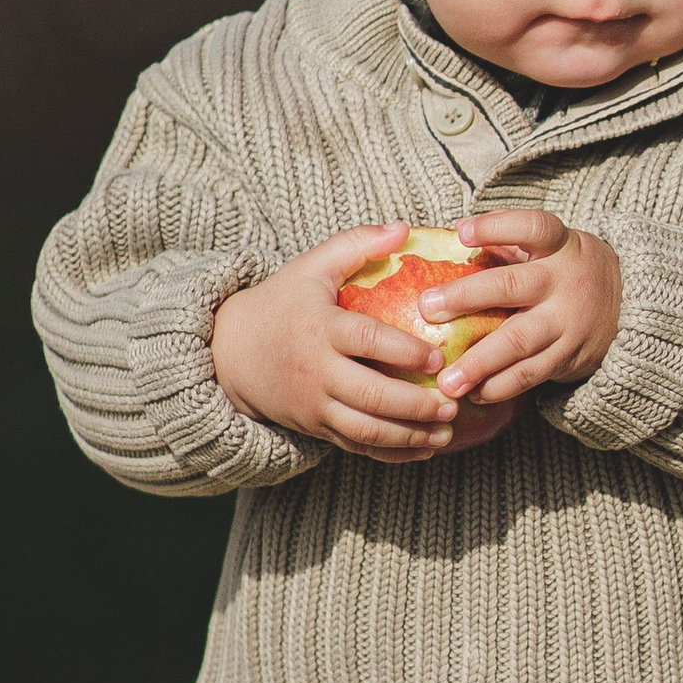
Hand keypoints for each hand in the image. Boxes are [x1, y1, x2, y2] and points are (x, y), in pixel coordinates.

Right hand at [210, 225, 518, 461]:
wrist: (231, 354)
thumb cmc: (283, 304)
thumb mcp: (312, 267)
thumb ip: (356, 244)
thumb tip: (403, 228)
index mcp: (320, 328)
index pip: (365, 341)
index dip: (403, 352)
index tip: (437, 358)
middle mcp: (316, 371)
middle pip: (368, 396)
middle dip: (413, 405)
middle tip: (451, 403)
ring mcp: (314, 405)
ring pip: (365, 431)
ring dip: (409, 436)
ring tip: (447, 432)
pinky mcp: (316, 428)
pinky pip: (357, 448)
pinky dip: (392, 454)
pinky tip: (425, 448)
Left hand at [425, 208, 622, 405]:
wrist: (633, 308)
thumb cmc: (570, 270)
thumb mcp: (554, 246)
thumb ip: (510, 242)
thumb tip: (450, 235)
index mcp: (559, 246)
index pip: (533, 228)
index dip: (497, 228)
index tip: (461, 232)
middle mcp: (564, 282)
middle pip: (513, 287)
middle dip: (467, 297)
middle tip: (428, 309)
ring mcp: (568, 323)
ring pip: (519, 342)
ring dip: (480, 363)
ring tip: (447, 381)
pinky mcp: (569, 357)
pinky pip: (531, 374)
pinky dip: (500, 386)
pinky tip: (473, 393)